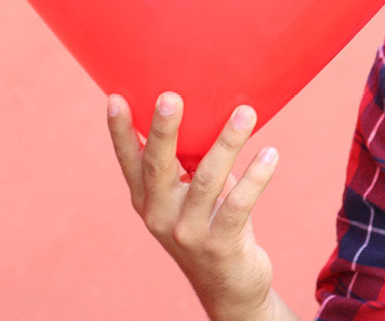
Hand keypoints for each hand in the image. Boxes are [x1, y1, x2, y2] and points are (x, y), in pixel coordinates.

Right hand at [107, 92, 290, 320]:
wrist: (229, 288)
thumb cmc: (213, 226)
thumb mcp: (193, 198)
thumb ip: (193, 164)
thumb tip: (215, 112)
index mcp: (148, 201)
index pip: (130, 162)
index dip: (121, 132)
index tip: (114, 98)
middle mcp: (160, 216)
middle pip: (159, 166)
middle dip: (164, 130)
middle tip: (170, 96)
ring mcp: (188, 233)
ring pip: (207, 179)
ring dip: (228, 142)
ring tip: (246, 112)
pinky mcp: (219, 245)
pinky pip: (239, 204)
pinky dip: (257, 176)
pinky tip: (270, 153)